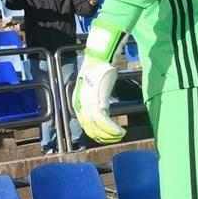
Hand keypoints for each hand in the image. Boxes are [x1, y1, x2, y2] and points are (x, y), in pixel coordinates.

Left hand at [72, 18, 126, 143]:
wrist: (98, 59)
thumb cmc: (97, 70)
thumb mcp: (92, 86)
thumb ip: (95, 98)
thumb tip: (102, 108)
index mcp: (77, 102)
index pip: (84, 123)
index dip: (94, 132)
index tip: (104, 136)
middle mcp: (81, 105)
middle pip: (89, 128)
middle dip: (102, 137)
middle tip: (113, 139)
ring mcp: (89, 104)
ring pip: (97, 128)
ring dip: (109, 135)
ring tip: (119, 135)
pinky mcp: (98, 101)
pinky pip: (104, 122)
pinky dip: (112, 129)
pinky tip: (120, 132)